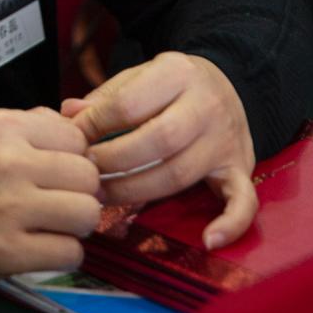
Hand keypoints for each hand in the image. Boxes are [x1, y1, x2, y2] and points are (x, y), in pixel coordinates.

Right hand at [0, 106, 100, 283]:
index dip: (75, 159)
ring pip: (87, 214)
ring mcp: (11, 208)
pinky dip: (63, 254)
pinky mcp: (9, 251)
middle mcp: (10, 162)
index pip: (78, 140)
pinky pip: (70, 253)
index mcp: (6, 127)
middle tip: (61, 202)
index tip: (60, 173)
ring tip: (55, 225)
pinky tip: (43, 247)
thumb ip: (34, 125)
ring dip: (77, 225)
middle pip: (88, 177)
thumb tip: (81, 129)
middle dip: (81, 192)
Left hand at [61, 52, 256, 250]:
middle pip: (157, 140)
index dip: (95, 124)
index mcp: (177, 72)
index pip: (129, 103)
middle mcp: (206, 105)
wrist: (226, 83)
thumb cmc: (170, 86)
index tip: (74, 139)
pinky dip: (230, 224)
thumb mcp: (138, 76)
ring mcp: (226, 140)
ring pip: (182, 174)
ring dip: (137, 192)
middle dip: (114, 160)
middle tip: (86, 172)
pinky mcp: (242, 168)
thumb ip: (105, 97)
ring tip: (104, 196)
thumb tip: (68, 114)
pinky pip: (244, 201)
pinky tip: (207, 240)